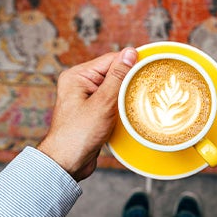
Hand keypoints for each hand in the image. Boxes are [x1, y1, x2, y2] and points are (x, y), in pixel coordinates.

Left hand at [37, 47, 137, 181]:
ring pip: (115, 89)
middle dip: (129, 80)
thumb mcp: (102, 102)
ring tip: (140, 99)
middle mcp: (81, 84)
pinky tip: (131, 110)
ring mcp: (87, 99)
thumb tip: (130, 53)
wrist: (67, 163)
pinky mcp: (94, 112)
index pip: (110, 60)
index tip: (149, 66)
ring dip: (126, 95)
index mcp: (77, 76)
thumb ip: (117, 76)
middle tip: (146, 86)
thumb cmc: (79, 133)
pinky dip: (122, 106)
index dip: (130, 63)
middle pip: (113, 74)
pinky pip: (112, 102)